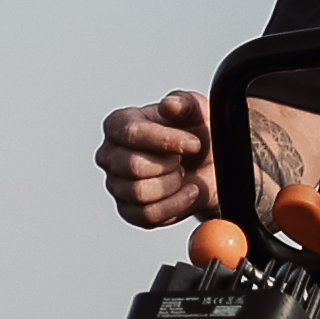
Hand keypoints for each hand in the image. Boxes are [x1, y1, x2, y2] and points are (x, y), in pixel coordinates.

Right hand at [97, 92, 213, 226]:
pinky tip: (188, 191)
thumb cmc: (196, 133)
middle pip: (134, 167)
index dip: (166, 141)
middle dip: (170, 165)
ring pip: (141, 193)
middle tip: (183, 159)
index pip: (131, 134)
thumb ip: (185, 103)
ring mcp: (116, 185)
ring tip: (182, 174)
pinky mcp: (128, 211)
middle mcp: (110, 155)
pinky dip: (175, 206)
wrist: (209, 165)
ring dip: (173, 185)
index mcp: (119, 125)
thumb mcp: (197, 110)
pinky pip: (147, 215)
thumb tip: (170, 105)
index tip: (193, 144)